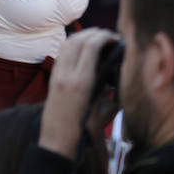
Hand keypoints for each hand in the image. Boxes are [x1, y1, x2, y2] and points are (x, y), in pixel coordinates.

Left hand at [38, 28, 119, 159]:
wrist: (57, 141)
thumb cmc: (83, 132)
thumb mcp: (104, 113)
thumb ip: (113, 94)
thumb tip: (121, 78)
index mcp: (81, 82)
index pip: (91, 46)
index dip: (104, 37)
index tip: (116, 39)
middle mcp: (67, 74)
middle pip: (78, 39)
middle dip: (95, 32)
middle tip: (109, 35)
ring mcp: (57, 74)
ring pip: (67, 43)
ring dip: (83, 35)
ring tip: (97, 38)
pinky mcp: (52, 77)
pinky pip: (62, 52)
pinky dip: (73, 44)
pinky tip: (84, 48)